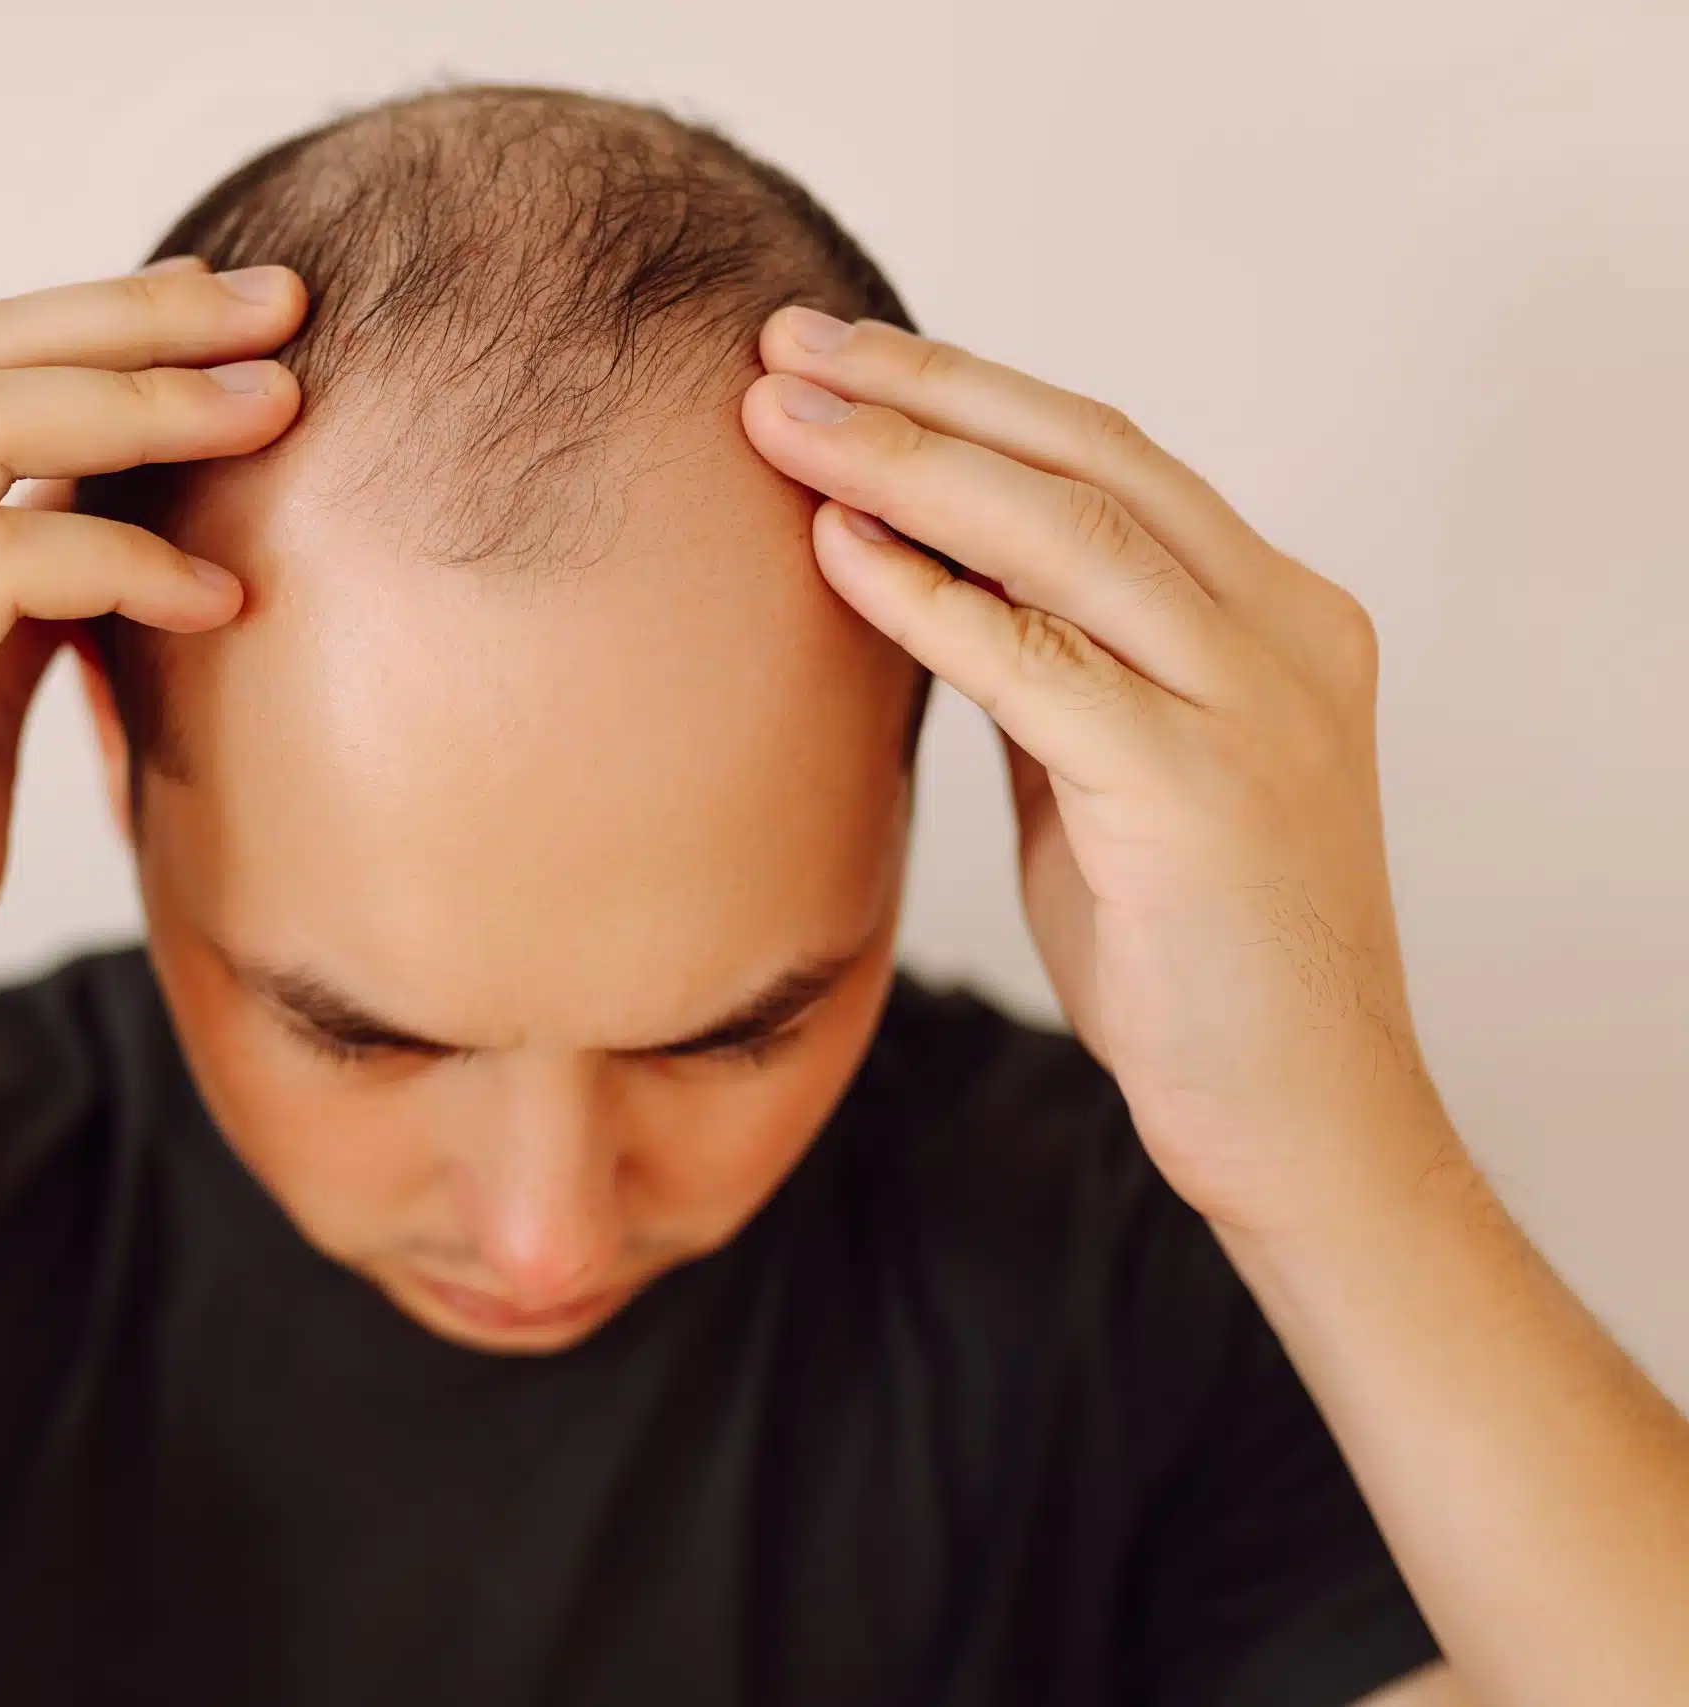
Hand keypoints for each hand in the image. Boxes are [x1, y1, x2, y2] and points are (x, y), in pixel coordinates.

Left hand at [739, 308, 1455, 1236]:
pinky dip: (927, 596)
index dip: (966, 392)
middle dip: (922, 388)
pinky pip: (1039, 664)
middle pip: (1086, 455)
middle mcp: (1286, 632)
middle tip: (784, 342)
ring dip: (906, 463)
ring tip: (778, 417)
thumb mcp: (1112, 780)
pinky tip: (832, 549)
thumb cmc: (1192, 958)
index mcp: (1278, 614)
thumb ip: (1051, 673)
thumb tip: (925, 578)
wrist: (1300, 1120)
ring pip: (1067, 532)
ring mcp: (1257, 705)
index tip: (840, 358)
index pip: (1108, 456)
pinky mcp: (1200, 793)